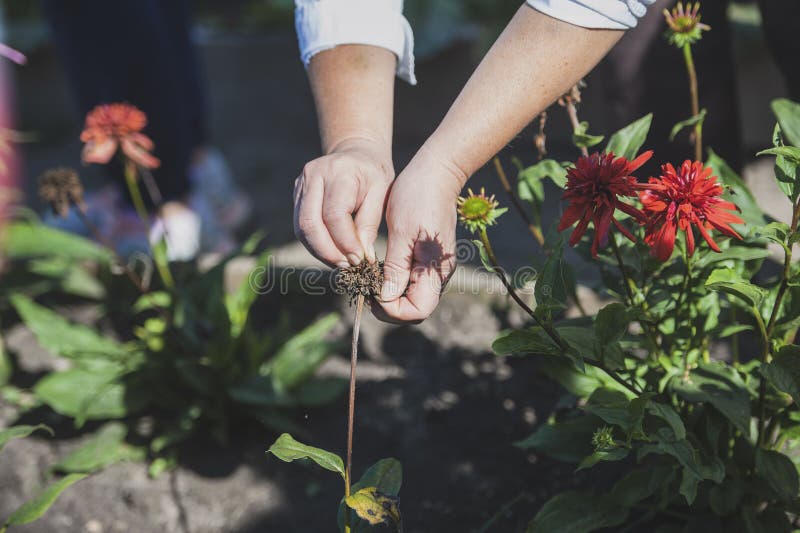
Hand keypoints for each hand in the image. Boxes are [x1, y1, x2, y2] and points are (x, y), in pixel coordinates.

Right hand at [293, 138, 392, 266]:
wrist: (356, 152)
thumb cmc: (373, 174)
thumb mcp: (381, 193)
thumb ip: (370, 223)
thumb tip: (362, 256)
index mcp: (338, 172)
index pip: (334, 215)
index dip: (345, 242)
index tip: (359, 259)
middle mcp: (314, 176)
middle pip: (310, 223)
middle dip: (327, 251)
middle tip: (347, 266)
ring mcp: (301, 184)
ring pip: (301, 228)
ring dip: (320, 251)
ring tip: (341, 262)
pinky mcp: (296, 195)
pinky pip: (300, 226)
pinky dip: (315, 243)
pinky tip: (332, 252)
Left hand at [375, 147, 465, 322]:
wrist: (437, 172)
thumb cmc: (419, 196)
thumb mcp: (403, 231)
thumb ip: (397, 267)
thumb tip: (386, 298)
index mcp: (436, 269)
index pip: (417, 311)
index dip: (393, 311)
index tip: (371, 294)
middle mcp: (439, 274)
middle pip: (415, 309)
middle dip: (389, 306)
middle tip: (365, 288)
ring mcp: (436, 267)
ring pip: (412, 298)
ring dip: (390, 295)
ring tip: (368, 278)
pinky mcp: (429, 259)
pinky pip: (412, 282)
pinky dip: (394, 283)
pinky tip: (379, 269)